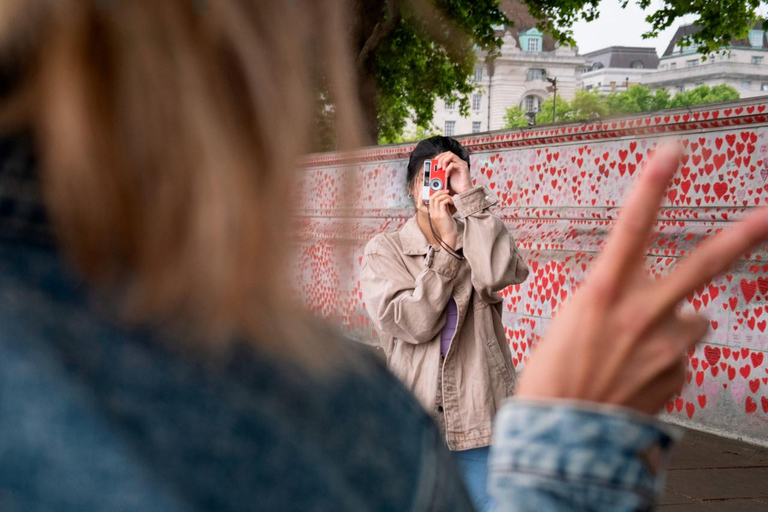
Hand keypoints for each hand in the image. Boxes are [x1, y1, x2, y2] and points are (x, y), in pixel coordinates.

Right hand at [429, 190, 457, 247]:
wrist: (449, 237)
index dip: (430, 194)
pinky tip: (453, 203)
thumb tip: (447, 201)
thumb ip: (444, 208)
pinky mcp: (441, 215)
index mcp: (432, 213)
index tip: (436, 189)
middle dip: (440, 192)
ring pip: (437, 199)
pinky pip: (443, 202)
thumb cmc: (448, 228)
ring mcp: (436, 214)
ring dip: (446, 196)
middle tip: (447, 191)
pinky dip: (448, 200)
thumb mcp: (445, 216)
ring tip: (451, 199)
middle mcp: (432, 213)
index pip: (427, 201)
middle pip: (432, 197)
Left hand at [436, 151, 470, 194]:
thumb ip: (442, 172)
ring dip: (444, 161)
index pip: (447, 154)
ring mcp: (462, 164)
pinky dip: (448, 169)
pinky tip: (447, 175)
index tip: (434, 161)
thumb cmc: (456, 186)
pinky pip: (453, 164)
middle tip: (438, 167)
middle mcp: (459, 162)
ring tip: (441, 169)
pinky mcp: (464, 168)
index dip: (440, 156)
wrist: (464, 192)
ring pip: (451, 156)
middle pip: (449, 153)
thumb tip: (434, 169)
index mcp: (455, 163)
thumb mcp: (446, 177)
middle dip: (441, 158)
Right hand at [517, 143, 767, 414]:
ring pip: (693, 318)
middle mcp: (640, 314)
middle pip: (701, 266)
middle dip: (742, 236)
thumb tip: (642, 301)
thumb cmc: (553, 377)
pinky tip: (638, 375)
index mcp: (602, 294)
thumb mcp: (568, 324)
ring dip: (676, 324)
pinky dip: (667, 359)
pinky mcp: (678, 374)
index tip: (673, 152)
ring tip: (639, 347)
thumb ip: (611, 303)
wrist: (561, 436)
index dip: (653, 187)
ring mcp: (665, 346)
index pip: (631, 228)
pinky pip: (682, 355)